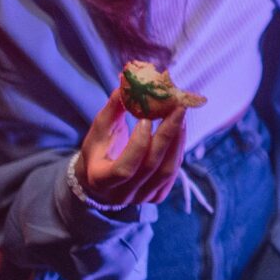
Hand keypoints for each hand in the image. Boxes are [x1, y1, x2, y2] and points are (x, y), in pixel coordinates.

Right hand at [77, 94, 185, 208]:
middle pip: (151, 167)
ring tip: (181, 115)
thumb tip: (127, 82)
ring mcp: (141, 198)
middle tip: (178, 107)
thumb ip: (113, 108)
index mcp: (101, 180)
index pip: (124, 169)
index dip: (138, 145)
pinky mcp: (156, 196)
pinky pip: (173, 174)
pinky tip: (180, 129)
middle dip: (167, 135)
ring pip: (167, 171)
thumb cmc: (99, 149)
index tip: (146, 119)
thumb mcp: (99, 129)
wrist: (99, 178)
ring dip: (178, 140)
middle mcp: (122, 195)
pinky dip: (178, 150)